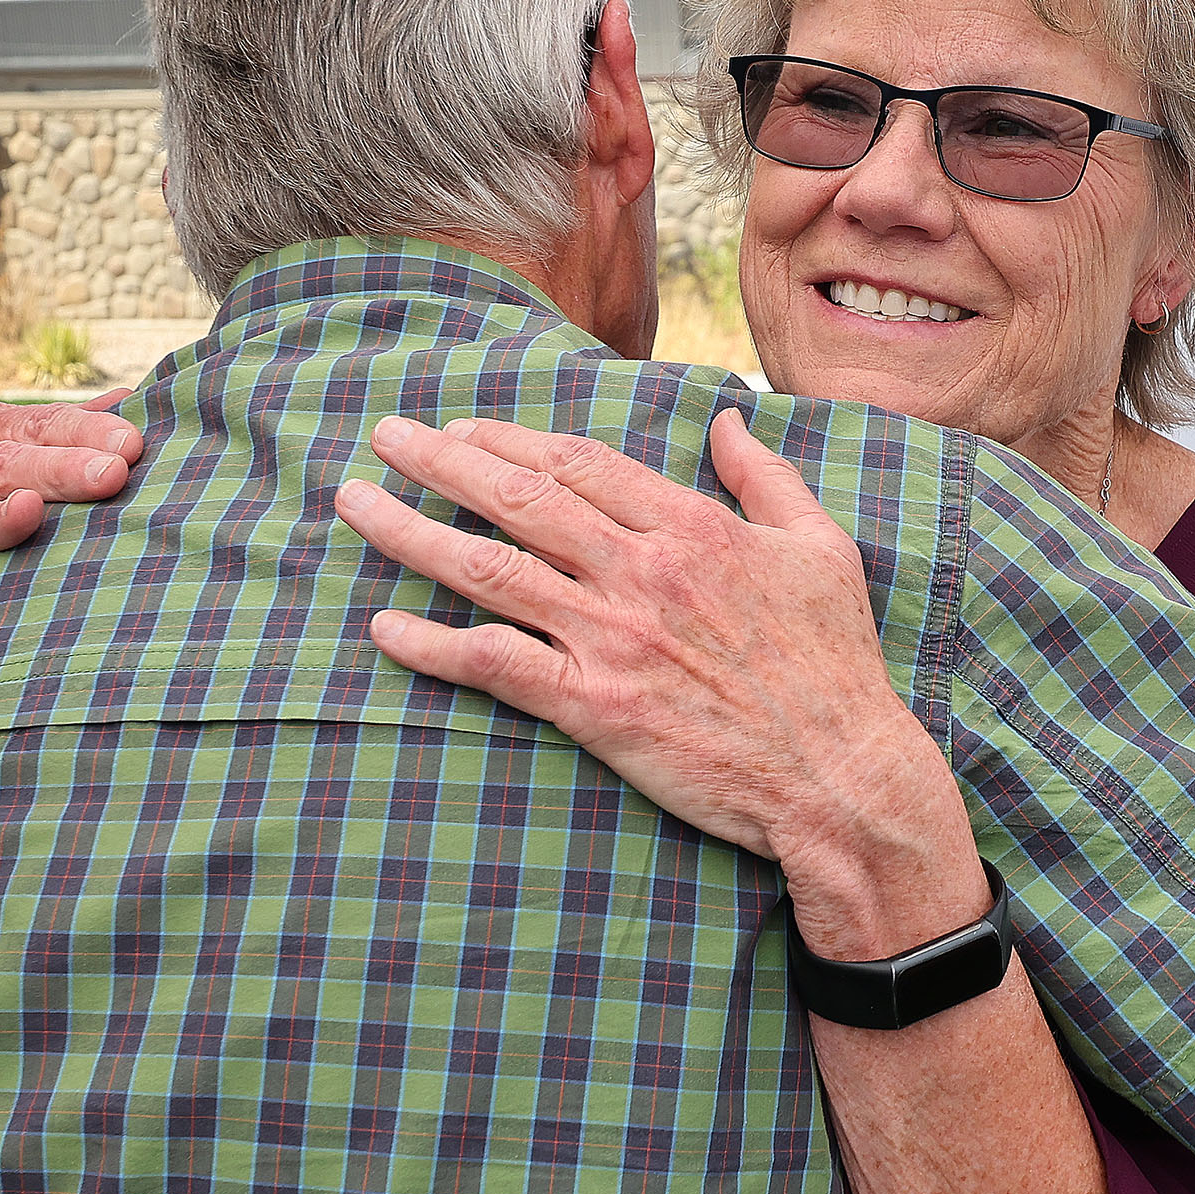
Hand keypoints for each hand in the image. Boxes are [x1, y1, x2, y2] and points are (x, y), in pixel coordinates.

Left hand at [336, 411, 985, 956]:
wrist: (839, 775)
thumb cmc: (836, 666)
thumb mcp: (820, 549)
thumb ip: (767, 476)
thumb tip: (728, 418)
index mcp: (692, 527)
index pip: (580, 462)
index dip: (512, 438)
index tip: (464, 427)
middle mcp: (641, 571)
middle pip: (519, 497)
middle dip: (440, 461)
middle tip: (384, 437)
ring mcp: (613, 639)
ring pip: (490, 569)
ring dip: (411, 533)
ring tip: (355, 505)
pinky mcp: (596, 707)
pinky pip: (496, 666)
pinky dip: (433, 647)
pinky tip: (384, 628)